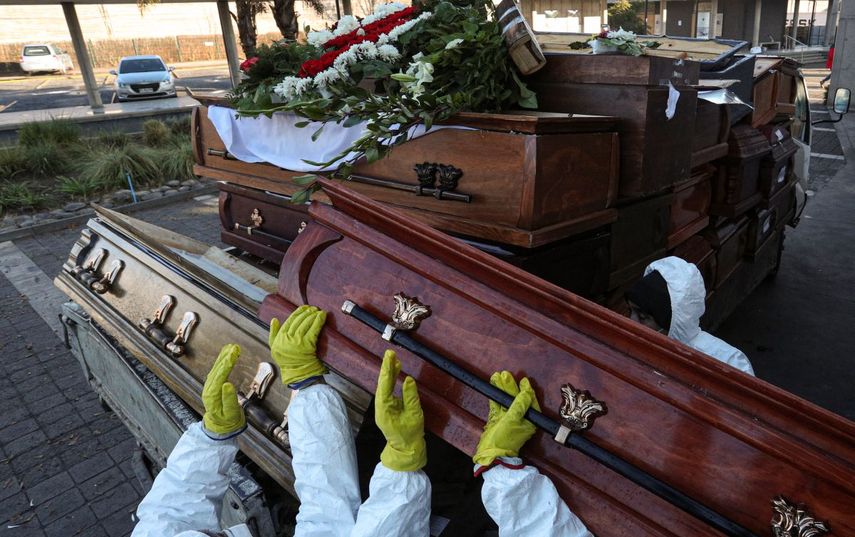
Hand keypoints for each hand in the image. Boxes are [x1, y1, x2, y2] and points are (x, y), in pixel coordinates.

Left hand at [202, 344, 245, 437]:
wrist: (220, 425)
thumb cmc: (227, 420)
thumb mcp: (231, 412)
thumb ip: (229, 399)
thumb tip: (228, 384)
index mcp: (212, 395)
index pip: (219, 376)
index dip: (227, 364)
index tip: (233, 354)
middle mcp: (208, 389)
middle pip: (217, 370)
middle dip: (225, 358)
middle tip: (234, 347)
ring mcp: (210, 386)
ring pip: (216, 368)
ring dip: (223, 357)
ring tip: (231, 347)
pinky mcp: (213, 385)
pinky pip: (217, 370)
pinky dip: (222, 361)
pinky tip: (226, 355)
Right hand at [269, 305, 327, 385]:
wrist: (297, 373)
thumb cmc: (288, 361)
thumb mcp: (275, 348)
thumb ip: (273, 333)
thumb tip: (274, 319)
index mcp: (279, 337)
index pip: (289, 320)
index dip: (298, 312)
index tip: (304, 308)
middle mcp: (287, 338)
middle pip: (298, 320)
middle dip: (307, 312)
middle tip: (313, 308)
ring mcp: (298, 341)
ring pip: (306, 323)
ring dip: (313, 315)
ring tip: (318, 311)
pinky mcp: (308, 344)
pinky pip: (314, 329)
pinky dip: (319, 321)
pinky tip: (322, 316)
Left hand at [375, 350, 426, 471]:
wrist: (406, 450)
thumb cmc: (410, 435)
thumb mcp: (414, 415)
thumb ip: (411, 397)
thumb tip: (408, 379)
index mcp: (384, 409)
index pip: (385, 385)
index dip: (387, 370)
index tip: (390, 357)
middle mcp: (381, 406)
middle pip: (382, 384)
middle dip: (386, 368)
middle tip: (391, 353)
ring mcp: (383, 407)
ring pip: (385, 387)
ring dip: (389, 373)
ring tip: (394, 359)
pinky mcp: (388, 408)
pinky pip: (388, 391)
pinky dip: (392, 381)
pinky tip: (397, 372)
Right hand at [473, 371, 539, 465]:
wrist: (491, 454)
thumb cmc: (504, 440)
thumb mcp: (513, 421)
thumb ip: (519, 406)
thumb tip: (526, 392)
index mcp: (529, 421)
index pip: (529, 401)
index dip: (526, 390)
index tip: (523, 380)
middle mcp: (520, 419)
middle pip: (516, 399)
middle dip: (511, 386)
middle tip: (506, 375)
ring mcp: (508, 419)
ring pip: (506, 400)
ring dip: (502, 388)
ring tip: (498, 376)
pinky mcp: (498, 420)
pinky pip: (498, 405)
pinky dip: (496, 396)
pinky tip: (493, 386)